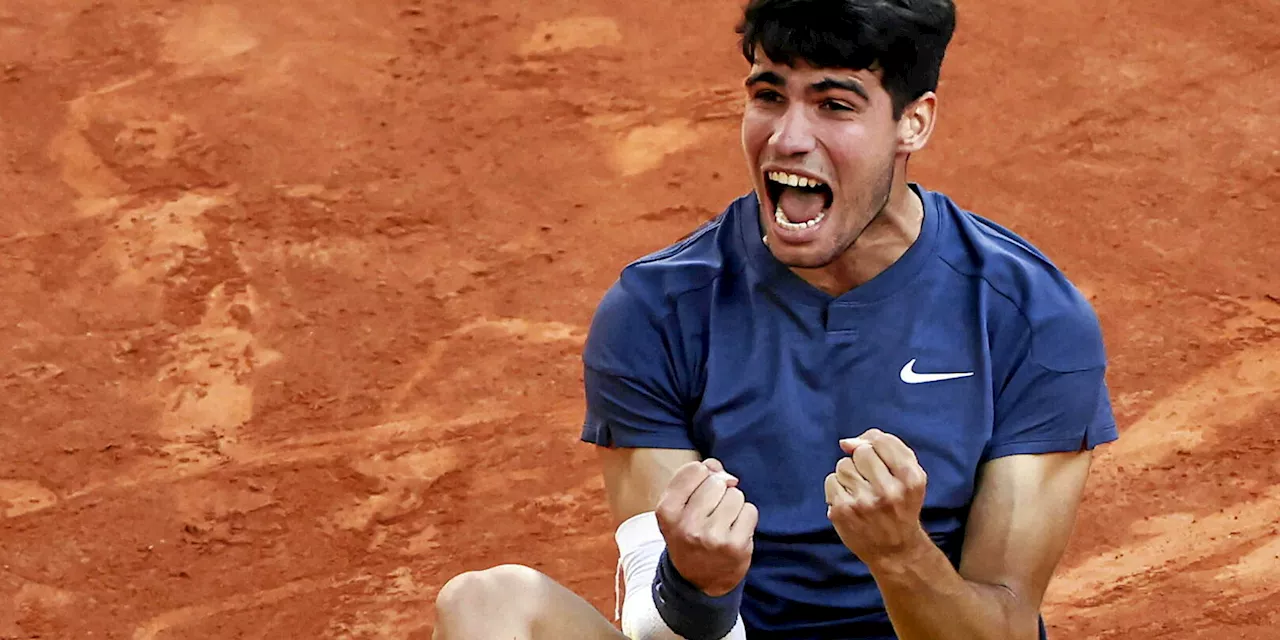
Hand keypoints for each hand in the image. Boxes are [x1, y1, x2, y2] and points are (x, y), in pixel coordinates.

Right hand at [655, 458, 758, 596]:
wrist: (698, 581)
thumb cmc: (689, 535)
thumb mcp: (679, 508)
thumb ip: (694, 479)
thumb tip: (719, 469)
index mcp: (667, 511)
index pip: (694, 470)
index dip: (703, 475)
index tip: (700, 492)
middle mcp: (687, 525)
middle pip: (717, 482)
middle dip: (720, 491)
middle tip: (712, 512)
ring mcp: (712, 537)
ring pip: (735, 495)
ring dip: (734, 505)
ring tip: (723, 522)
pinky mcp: (735, 546)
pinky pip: (750, 511)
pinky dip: (746, 518)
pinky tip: (735, 531)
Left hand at [825, 429, 930, 565]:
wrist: (895, 550)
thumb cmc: (901, 506)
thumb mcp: (910, 477)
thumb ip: (887, 448)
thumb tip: (846, 442)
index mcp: (910, 479)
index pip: (881, 441)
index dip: (876, 446)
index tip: (880, 461)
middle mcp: (888, 491)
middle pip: (861, 452)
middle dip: (863, 462)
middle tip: (872, 481)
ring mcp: (863, 502)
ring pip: (843, 465)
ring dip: (849, 475)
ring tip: (862, 493)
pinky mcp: (843, 511)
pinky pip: (831, 480)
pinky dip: (838, 488)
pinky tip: (851, 502)